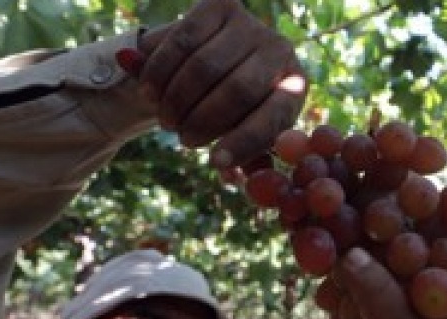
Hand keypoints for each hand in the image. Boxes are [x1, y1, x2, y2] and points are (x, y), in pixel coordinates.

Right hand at [127, 0, 306, 167]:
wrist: (213, 62)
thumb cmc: (232, 110)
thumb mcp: (239, 133)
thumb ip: (236, 154)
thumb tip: (226, 173)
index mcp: (294, 87)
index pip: (272, 118)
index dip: (243, 144)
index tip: (214, 163)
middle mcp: (281, 50)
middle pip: (238, 90)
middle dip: (203, 121)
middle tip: (182, 138)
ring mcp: (250, 24)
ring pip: (205, 66)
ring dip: (177, 100)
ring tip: (166, 119)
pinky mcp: (218, 5)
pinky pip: (182, 41)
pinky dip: (160, 72)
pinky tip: (151, 93)